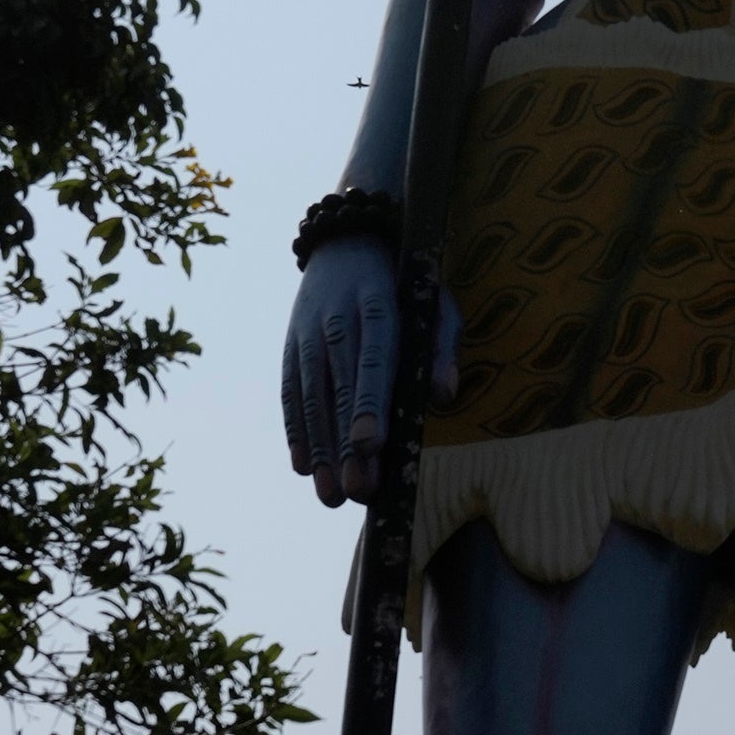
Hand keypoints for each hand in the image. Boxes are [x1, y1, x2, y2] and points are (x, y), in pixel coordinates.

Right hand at [277, 236, 460, 506]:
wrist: (346, 239)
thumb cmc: (406, 282)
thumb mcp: (434, 301)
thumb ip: (442, 346)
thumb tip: (443, 395)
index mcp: (378, 306)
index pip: (373, 358)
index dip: (369, 402)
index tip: (370, 445)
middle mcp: (336, 320)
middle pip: (340, 388)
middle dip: (345, 443)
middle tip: (357, 492)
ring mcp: (308, 333)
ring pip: (312, 397)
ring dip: (320, 449)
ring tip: (331, 495)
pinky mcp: (291, 346)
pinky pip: (291, 393)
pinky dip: (296, 430)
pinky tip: (305, 466)